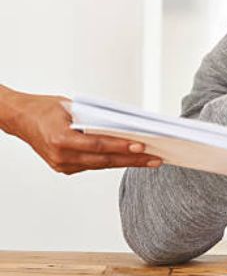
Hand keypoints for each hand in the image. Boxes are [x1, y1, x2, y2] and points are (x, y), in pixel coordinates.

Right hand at [2, 91, 161, 174]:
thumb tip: (124, 126)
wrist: (21, 118)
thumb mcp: (72, 108)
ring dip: (126, 162)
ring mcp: (62, 165)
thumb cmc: (46, 109)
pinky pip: (93, 165)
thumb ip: (95, 119)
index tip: (142, 146)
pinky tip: (129, 159)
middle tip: (156, 159)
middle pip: (104, 159)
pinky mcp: (64, 168)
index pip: (99, 145)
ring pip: (101, 164)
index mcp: (61, 139)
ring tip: (149, 161)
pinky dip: (111, 161)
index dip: (121, 146)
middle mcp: (61, 155)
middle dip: (133, 159)